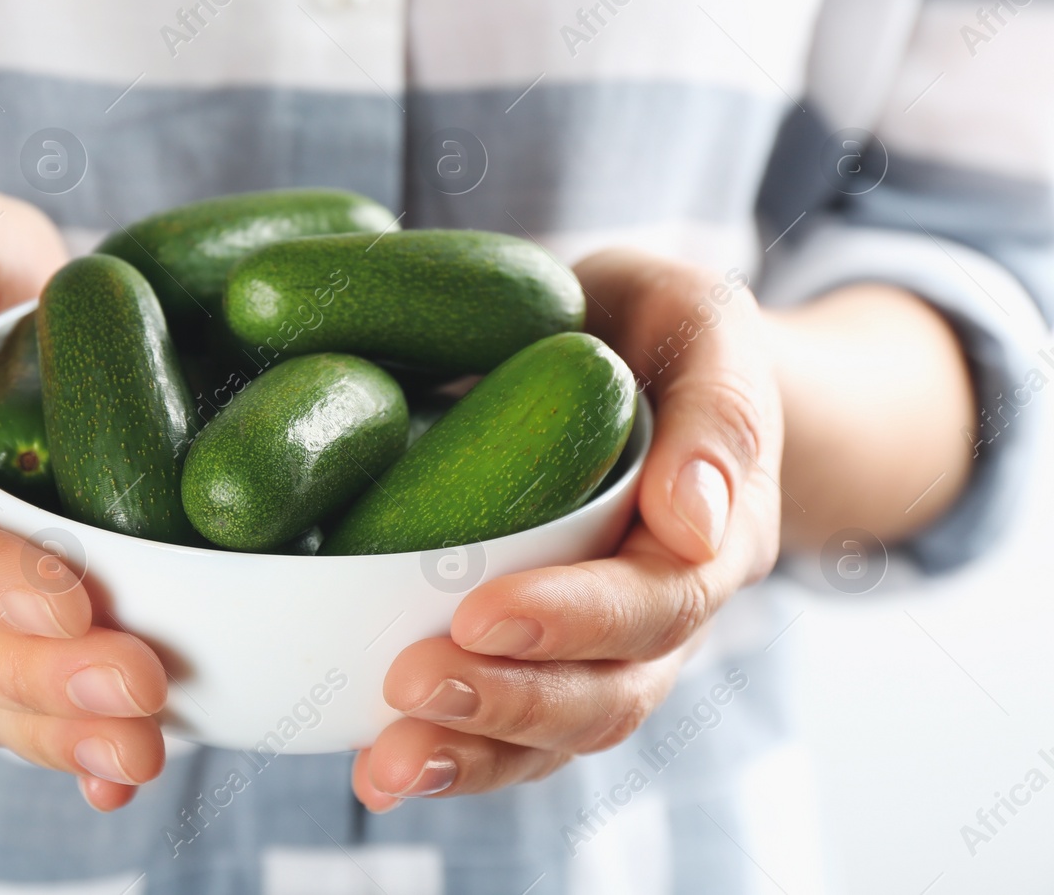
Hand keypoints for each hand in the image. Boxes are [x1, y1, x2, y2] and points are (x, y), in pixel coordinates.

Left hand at [353, 249, 782, 808]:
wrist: (640, 355)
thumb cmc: (666, 331)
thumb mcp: (703, 325)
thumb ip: (717, 407)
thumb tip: (692, 521)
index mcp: (714, 536)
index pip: (656, 601)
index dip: (572, 620)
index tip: (478, 616)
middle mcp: (665, 611)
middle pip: (607, 694)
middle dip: (508, 703)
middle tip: (408, 687)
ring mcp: (604, 644)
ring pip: (556, 732)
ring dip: (471, 753)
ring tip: (383, 768)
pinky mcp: (544, 651)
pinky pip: (511, 725)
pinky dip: (452, 752)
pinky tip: (376, 765)